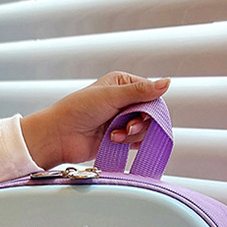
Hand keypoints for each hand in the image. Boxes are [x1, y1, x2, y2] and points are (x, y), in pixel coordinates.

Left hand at [20, 71, 170, 168]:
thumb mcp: (111, 96)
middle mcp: (123, 101)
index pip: (150, 93)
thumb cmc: (77, 110)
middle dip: (140, 122)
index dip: (150, 105)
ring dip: (132, 134)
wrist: (59, 135)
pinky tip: (114, 141)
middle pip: (149, 113)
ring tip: (115, 135)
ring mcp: (120, 120)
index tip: (142, 113)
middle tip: (127, 126)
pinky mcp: (117, 138)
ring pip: (143, 129)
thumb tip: (167, 82)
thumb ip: (140, 91)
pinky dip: (128, 143)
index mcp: (122, 84)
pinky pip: (135, 142)